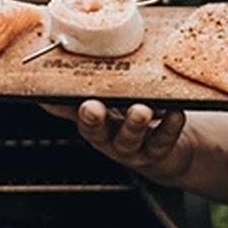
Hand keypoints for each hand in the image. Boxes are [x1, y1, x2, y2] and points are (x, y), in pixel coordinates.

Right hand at [59, 99, 192, 187]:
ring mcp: (133, 148)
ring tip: (139, 109)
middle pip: (96, 131)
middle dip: (93, 119)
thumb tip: (52, 74)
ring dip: (132, 124)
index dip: (65, 107)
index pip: (74, 113)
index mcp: (93, 123)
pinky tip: (175, 112)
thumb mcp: (106, 108)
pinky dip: (170, 126)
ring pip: (129, 139)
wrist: (166, 152)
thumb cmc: (132, 121)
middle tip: (92, 107)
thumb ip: (82, 96)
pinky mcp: (158, 152)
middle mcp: (109, 138)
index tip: (59, 94)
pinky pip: (163, 140)